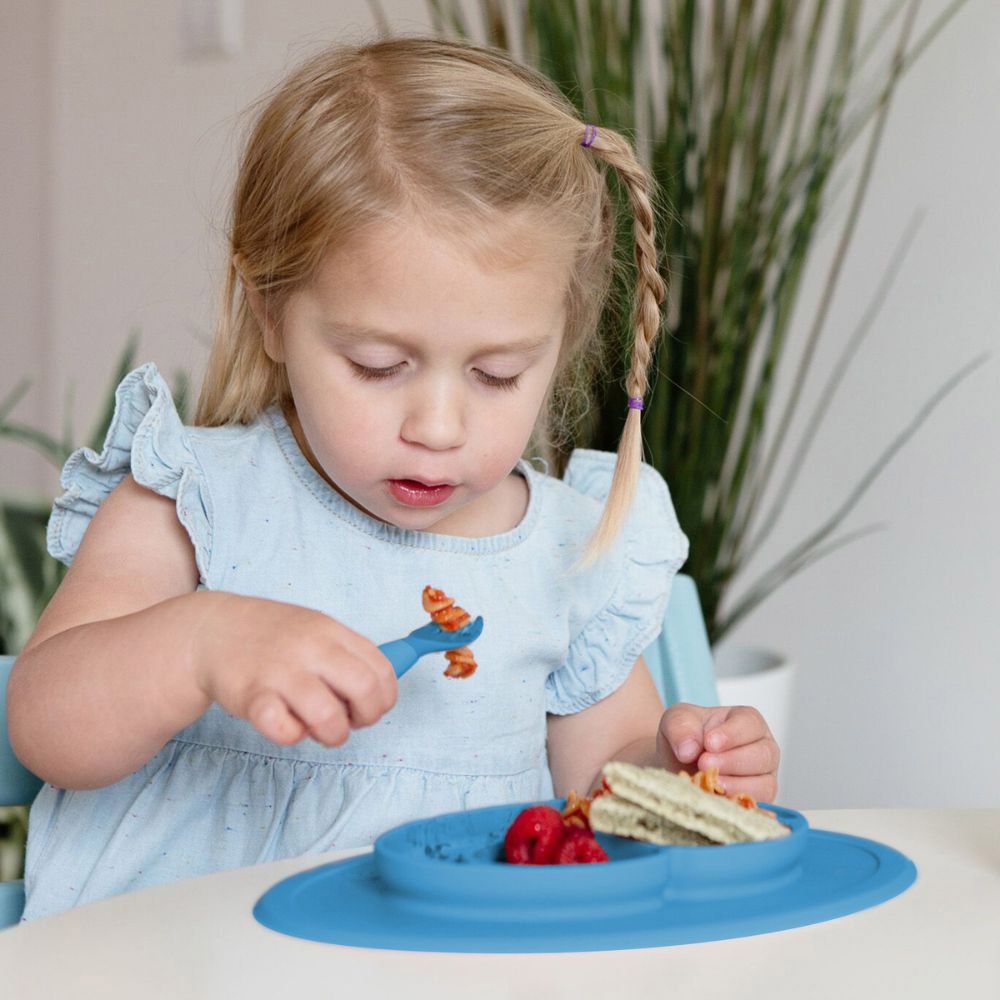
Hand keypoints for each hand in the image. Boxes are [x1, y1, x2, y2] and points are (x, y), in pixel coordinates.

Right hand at [189, 591, 396, 746]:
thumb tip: (381, 690)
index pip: (382, 669)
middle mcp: (311, 648)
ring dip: (331, 734)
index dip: (383, 698)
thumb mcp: (316, 629)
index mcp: (332, 631)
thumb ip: (347, 655)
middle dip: (366, 718)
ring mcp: (281, 672)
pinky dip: (291, 735)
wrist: (212, 630)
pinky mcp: (252, 696)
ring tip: (317, 728)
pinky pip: (284, 730)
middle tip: (347, 721)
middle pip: (364, 690)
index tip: (369, 707)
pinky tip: (284, 723)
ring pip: (328, 716)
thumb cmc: (272, 637)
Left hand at [655, 703, 779, 803]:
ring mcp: (763, 777)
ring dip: (734, 786)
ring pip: (764, 785)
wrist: (677, 764)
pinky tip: (713, 798)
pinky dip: (734, 804)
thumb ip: (681, 727)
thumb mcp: (676, 720)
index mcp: (747, 721)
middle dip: (732, 761)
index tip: (709, 743)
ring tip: (708, 782)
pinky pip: (756, 807)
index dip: (732, 735)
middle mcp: (762, 748)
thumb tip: (689, 750)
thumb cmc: (685, 737)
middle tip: (703, 764)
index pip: (751, 724)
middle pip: (764, 755)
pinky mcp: (757, 802)